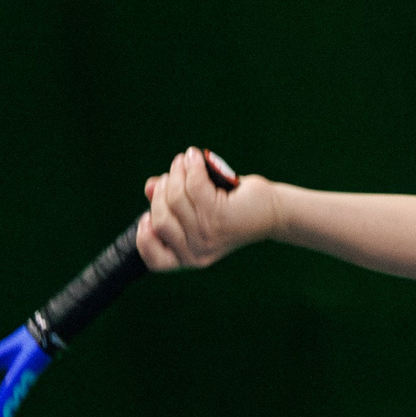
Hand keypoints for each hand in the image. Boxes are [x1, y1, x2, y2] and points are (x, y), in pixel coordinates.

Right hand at [137, 147, 275, 270]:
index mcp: (189, 258)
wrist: (271, 212)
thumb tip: (150, 187)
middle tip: (172, 173)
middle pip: (161, 219)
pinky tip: (195, 156)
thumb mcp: (198, 208)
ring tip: (184, 160)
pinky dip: (192, 166)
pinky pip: (194, 185)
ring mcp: (208, 235)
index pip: (155, 260)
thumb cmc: (232, 208)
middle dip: (162, 192)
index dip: (144, 238)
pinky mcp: (219, 215)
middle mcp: (198, 251)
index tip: (146, 217)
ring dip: (177, 172)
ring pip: (176, 199)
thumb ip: (172, 202)